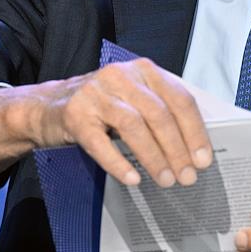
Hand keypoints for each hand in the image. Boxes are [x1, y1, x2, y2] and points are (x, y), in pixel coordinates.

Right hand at [0, 58, 213, 187]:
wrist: (46, 107)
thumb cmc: (102, 108)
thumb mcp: (135, 99)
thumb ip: (163, 111)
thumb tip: (199, 148)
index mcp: (143, 70)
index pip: (180, 99)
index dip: (195, 131)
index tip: (203, 161)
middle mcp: (121, 75)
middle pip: (159, 113)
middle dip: (177, 149)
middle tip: (186, 178)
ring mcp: (95, 93)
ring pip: (133, 125)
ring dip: (153, 157)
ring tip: (165, 181)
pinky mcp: (74, 114)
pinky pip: (99, 142)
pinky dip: (118, 162)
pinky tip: (132, 180)